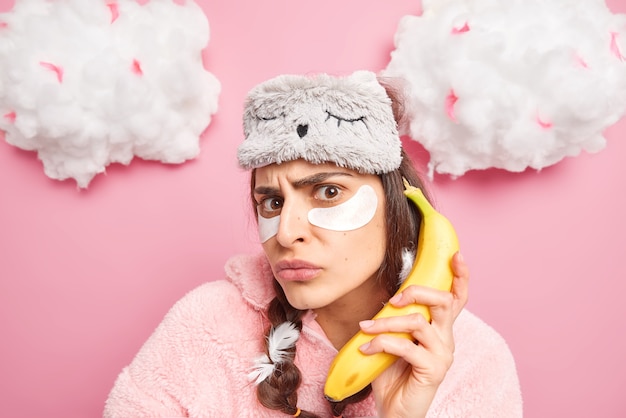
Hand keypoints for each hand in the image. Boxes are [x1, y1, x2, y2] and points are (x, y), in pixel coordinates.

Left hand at [358, 252, 468, 417]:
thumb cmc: (393, 372)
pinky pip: (406, 347)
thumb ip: (395, 318)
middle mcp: (446, 338)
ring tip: (365, 328)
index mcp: (440, 328)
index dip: (460, 276)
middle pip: (443, 302)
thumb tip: (382, 296)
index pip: (456, 298)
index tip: (456, 255)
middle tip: (393, 299)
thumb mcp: (393, 338)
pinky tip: (366, 348)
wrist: (394, 410)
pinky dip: (381, 343)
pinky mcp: (433, 370)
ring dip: (386, 322)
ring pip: (418, 322)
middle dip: (417, 291)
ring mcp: (442, 354)